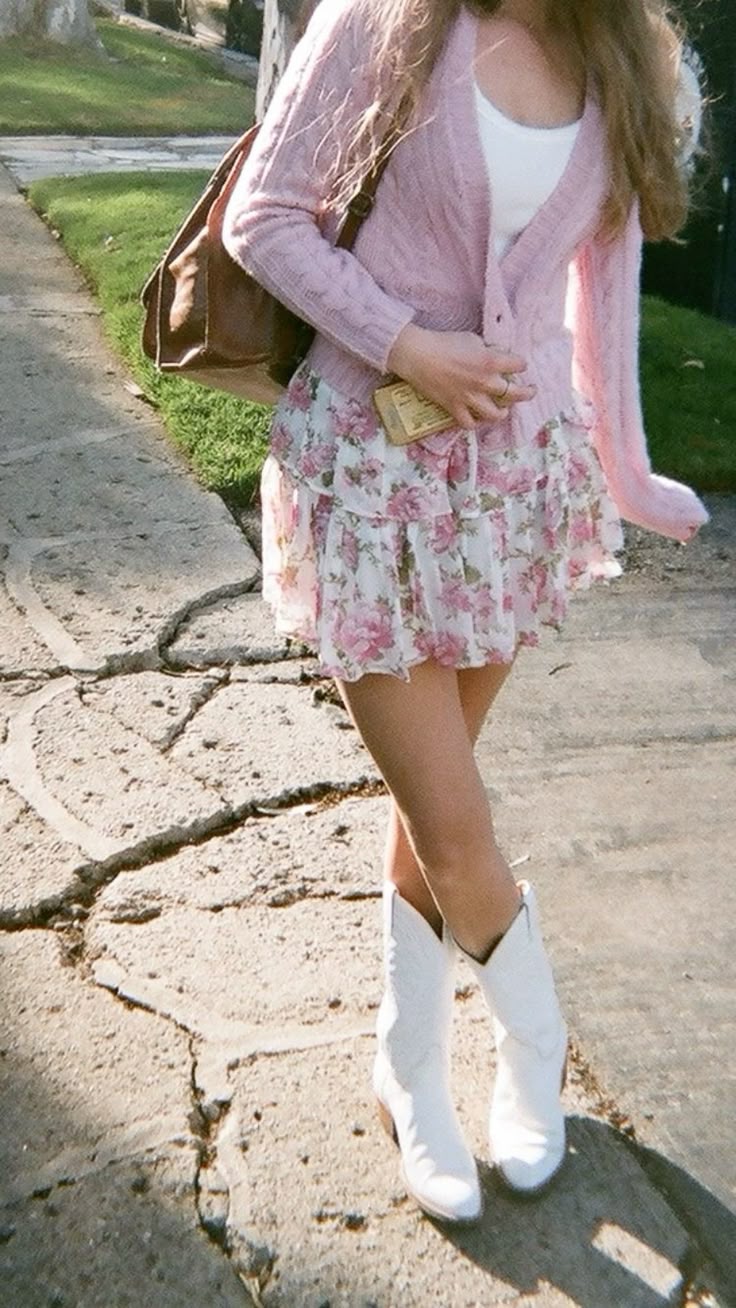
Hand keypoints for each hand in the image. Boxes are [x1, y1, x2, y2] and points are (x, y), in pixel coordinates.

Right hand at [387, 323, 535, 428]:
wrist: (417, 355)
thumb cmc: (443, 342)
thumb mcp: (472, 339)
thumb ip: (487, 351)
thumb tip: (493, 356)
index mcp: (491, 361)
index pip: (519, 365)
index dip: (521, 364)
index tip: (520, 365)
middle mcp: (485, 382)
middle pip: (515, 394)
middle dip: (526, 393)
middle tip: (530, 391)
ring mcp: (470, 398)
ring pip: (495, 415)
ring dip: (502, 412)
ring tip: (503, 410)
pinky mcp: (454, 408)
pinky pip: (469, 423)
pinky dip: (475, 422)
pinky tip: (477, 418)